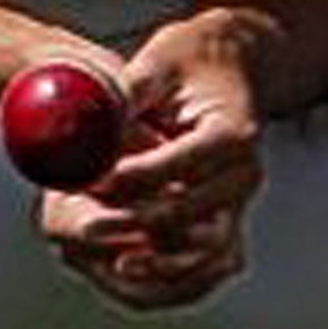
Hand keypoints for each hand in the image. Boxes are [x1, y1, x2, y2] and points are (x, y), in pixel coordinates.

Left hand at [35, 12, 266, 309]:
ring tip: (101, 254)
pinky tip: (124, 265)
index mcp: (233, 132)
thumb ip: (126, 95)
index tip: (91, 181)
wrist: (232, 65)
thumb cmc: (192, 59)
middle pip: (187, 211)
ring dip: (149, 256)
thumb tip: (87, 125)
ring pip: (197, 247)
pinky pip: (202, 260)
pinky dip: (166, 268)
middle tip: (81, 224)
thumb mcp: (158, 63)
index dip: (131, 177)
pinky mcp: (229, 218)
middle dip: (130, 220)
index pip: (179, 164)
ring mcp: (241, 201)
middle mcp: (246, 173)